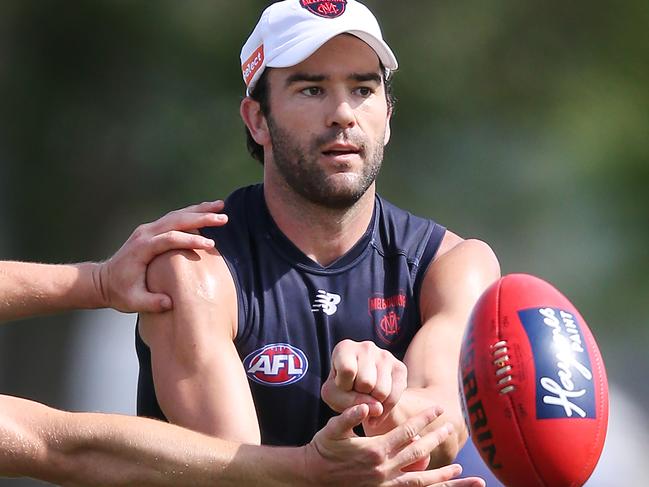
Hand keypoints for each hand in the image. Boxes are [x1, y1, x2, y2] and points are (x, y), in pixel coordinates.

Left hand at [95, 200, 225, 312]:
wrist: (103, 281)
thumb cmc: (119, 293)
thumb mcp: (133, 302)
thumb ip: (152, 302)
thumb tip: (171, 303)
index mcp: (142, 248)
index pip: (170, 239)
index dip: (191, 240)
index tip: (210, 244)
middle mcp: (145, 233)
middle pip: (177, 220)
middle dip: (202, 217)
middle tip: (223, 217)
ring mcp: (148, 229)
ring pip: (177, 214)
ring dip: (199, 210)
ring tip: (220, 206)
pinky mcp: (152, 230)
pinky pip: (174, 218)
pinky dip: (191, 214)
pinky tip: (206, 212)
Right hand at [305, 404, 484, 486]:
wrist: (312, 477)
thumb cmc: (322, 448)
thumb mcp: (332, 429)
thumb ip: (350, 415)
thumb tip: (368, 405)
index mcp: (375, 450)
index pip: (407, 432)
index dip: (424, 419)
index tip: (438, 409)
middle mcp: (384, 469)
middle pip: (418, 453)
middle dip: (436, 438)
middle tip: (451, 426)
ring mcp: (385, 485)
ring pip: (421, 481)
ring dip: (443, 476)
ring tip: (461, 470)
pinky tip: (440, 486)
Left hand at [321, 340, 406, 420]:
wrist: (362, 392)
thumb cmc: (342, 389)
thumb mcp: (334, 396)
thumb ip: (349, 403)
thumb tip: (378, 408)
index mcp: (345, 348)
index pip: (347, 370)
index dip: (344, 385)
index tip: (342, 384)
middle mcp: (366, 347)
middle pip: (366, 382)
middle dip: (360, 394)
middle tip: (356, 391)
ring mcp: (385, 356)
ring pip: (381, 392)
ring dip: (373, 402)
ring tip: (366, 396)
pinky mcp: (400, 368)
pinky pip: (394, 397)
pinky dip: (385, 409)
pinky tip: (377, 405)